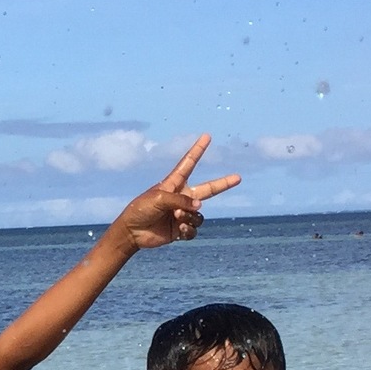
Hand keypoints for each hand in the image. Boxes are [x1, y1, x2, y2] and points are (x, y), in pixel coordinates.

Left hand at [112, 134, 240, 249]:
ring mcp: (183, 213)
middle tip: (238, 178)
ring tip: (176, 217)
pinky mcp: (181, 230)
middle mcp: (182, 197)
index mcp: (174, 184)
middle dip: (224, 184)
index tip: (206, 137)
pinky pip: (194, 229)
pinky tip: (179, 230)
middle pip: (209, 189)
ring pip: (199, 214)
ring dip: (190, 216)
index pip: (189, 163)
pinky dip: (189, 230)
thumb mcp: (160, 198)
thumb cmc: (141, 209)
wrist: (132, 233)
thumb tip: (199, 206)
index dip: (198, 150)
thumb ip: (182, 199)